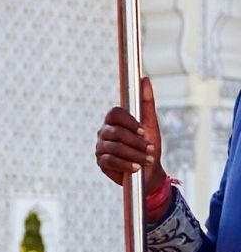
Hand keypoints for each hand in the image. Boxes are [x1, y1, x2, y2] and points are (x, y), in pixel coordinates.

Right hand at [96, 77, 165, 200]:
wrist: (148, 171)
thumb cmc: (149, 146)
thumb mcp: (151, 123)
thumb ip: (147, 102)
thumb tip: (144, 79)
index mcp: (114, 120)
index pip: (114, 113)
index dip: (129, 122)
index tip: (142, 130)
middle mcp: (104, 132)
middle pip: (116, 132)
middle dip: (136, 142)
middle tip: (150, 149)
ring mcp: (101, 147)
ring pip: (115, 147)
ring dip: (134, 154)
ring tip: (146, 160)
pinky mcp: (101, 162)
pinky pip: (111, 161)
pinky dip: (126, 164)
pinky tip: (136, 167)